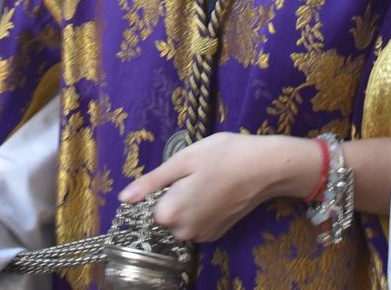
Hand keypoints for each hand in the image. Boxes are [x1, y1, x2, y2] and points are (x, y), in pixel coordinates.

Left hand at [119, 133, 319, 242]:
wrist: (265, 168)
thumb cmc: (222, 156)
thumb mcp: (182, 160)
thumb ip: (150, 182)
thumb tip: (124, 198)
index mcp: (170, 213)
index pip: (148, 205)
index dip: (158, 188)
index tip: (176, 173)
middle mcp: (184, 232)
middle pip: (164, 214)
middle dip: (172, 195)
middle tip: (194, 173)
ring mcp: (202, 235)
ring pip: (180, 219)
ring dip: (187, 202)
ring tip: (206, 180)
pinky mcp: (217, 234)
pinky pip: (196, 223)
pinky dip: (200, 209)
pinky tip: (215, 191)